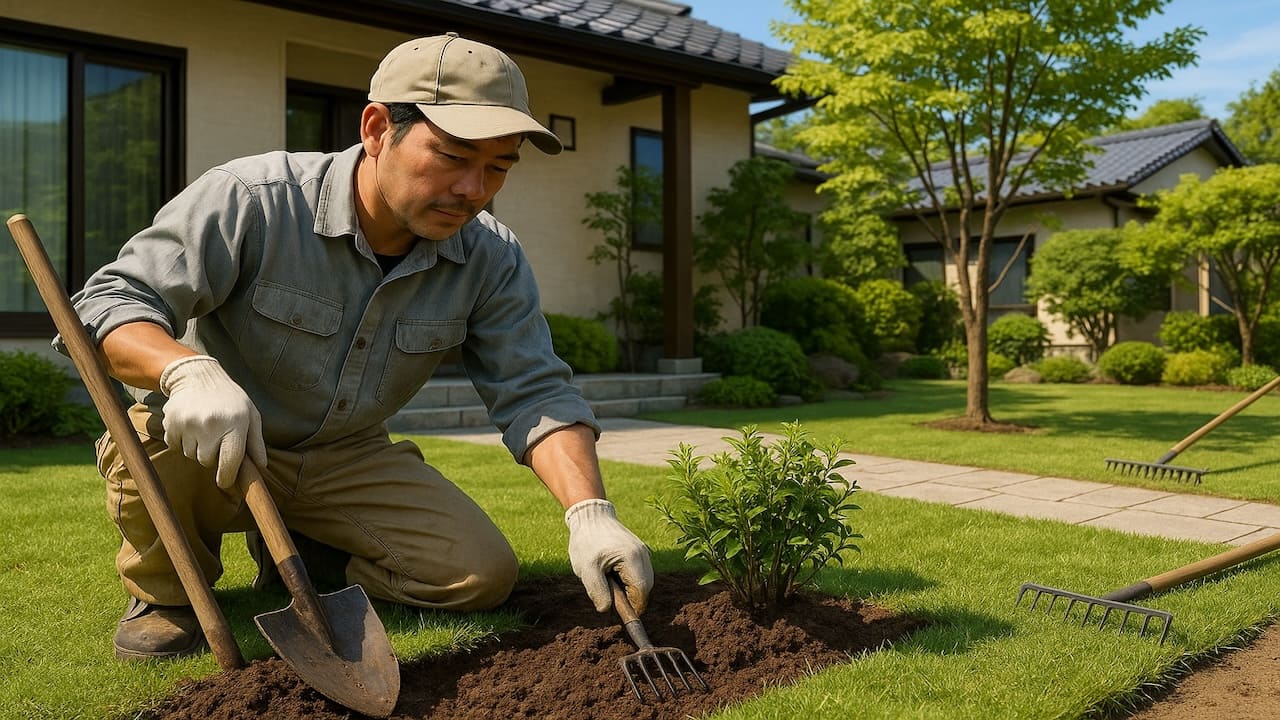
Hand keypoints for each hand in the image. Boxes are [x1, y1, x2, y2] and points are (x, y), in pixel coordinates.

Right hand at [159, 355, 266, 489]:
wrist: (197, 375)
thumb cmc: (229, 398)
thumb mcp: (250, 414)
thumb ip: (256, 442)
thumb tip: (261, 467)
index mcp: (234, 424)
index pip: (230, 461)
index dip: (228, 476)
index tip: (225, 481)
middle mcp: (211, 425)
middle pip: (207, 461)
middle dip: (211, 455)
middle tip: (215, 437)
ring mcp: (189, 424)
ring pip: (190, 454)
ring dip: (196, 447)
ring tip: (203, 428)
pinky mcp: (171, 422)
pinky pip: (175, 446)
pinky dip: (181, 441)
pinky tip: (190, 425)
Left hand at [565, 499, 653, 613]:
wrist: (590, 515)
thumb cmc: (587, 541)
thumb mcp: (586, 569)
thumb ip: (597, 591)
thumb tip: (606, 609)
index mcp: (632, 558)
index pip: (642, 591)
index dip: (634, 606)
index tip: (620, 612)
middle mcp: (642, 554)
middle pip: (646, 586)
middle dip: (631, 597)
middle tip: (610, 596)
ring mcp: (642, 551)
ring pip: (643, 579)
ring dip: (629, 587)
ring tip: (608, 580)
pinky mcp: (638, 550)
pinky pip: (639, 571)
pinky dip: (629, 578)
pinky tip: (611, 572)